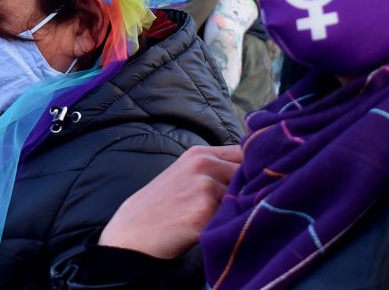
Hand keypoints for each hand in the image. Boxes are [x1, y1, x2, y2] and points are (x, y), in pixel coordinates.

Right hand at [98, 144, 242, 258]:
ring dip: (242, 210)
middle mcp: (204, 165)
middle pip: (251, 174)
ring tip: (224, 222)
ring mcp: (204, 187)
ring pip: (245, 197)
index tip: (257, 184)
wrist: (132, 235)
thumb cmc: (160, 209)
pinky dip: (232, 225)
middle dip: (253, 190)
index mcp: (199, 154)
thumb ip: (214, 169)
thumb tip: (254, 173)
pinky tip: (217, 232)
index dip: (255, 169)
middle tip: (243, 208)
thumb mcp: (184, 176)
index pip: (245, 153)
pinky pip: (234, 218)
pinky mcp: (204, 212)